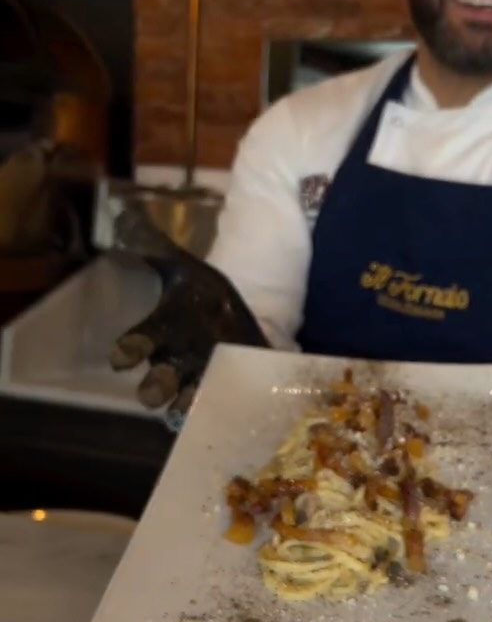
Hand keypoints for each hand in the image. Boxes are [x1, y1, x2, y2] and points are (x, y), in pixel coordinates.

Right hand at [109, 205, 268, 427]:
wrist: (239, 319)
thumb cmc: (202, 297)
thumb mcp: (183, 268)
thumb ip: (153, 245)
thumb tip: (123, 213)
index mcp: (160, 334)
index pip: (134, 345)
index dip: (128, 351)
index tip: (121, 358)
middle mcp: (175, 363)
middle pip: (157, 383)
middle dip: (155, 387)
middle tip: (151, 392)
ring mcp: (203, 380)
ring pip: (188, 400)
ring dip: (188, 403)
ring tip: (191, 404)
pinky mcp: (232, 389)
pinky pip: (226, 405)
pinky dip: (229, 408)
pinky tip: (236, 407)